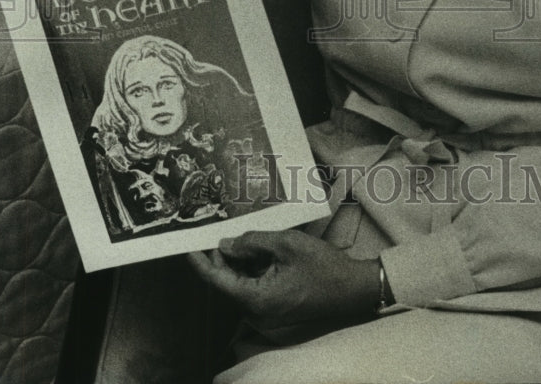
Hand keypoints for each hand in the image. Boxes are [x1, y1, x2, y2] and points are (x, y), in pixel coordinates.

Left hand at [188, 229, 379, 328]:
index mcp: (256, 299)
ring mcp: (267, 311)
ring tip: (240, 235)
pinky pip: (255, 286)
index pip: (217, 281)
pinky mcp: (276, 306)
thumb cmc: (323, 267)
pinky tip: (258, 248)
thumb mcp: (286, 244)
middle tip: (217, 230)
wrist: (353, 288)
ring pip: (242, 283)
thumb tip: (226, 244)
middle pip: (228, 282)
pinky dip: (253, 267)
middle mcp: (257, 311)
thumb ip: (253, 242)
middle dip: (221, 257)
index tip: (187, 247)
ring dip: (239, 261)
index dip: (200, 263)